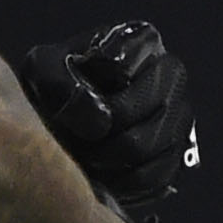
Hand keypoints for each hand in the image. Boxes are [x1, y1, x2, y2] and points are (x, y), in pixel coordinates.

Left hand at [19, 21, 198, 209]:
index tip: (70, 105)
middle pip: (148, 109)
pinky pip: (159, 174)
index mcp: (139, 40)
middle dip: (106, 132)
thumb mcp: (42, 71)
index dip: (95, 94)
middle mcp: (169, 70)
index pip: (124, 67)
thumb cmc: (52, 91)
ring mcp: (180, 111)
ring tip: (88, 157)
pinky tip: (106, 175)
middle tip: (80, 141)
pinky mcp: (180, 150)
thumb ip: (61, 81)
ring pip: (153, 145)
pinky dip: (126, 182)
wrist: (59, 124)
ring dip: (112, 160)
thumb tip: (101, 122)